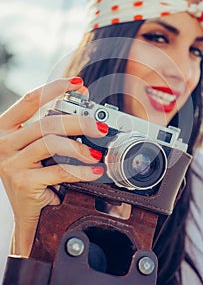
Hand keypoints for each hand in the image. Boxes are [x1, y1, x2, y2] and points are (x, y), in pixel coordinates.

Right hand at [0, 78, 107, 256]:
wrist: (28, 213)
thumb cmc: (35, 174)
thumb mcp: (39, 146)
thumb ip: (53, 122)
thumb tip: (80, 93)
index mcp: (5, 129)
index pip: (29, 101)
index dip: (53, 88)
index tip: (77, 83)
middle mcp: (3, 143)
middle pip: (46, 123)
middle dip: (78, 122)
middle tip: (100, 126)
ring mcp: (10, 164)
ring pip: (51, 143)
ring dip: (80, 148)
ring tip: (97, 153)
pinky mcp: (23, 182)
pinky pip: (59, 170)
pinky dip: (81, 170)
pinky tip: (94, 171)